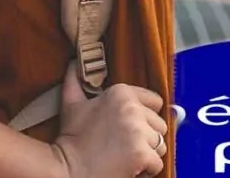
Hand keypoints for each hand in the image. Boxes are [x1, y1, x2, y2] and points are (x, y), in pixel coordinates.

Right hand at [50, 62, 168, 177]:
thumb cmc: (72, 138)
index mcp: (121, 93)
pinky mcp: (141, 154)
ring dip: (148, 154)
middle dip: (147, 137)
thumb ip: (75, 79)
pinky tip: (128, 167)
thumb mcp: (71, 102)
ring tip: (127, 155)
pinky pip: (157, 164)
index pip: (155, 101)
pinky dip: (146, 170)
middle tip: (125, 144)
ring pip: (161, 145)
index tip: (131, 126)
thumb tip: (73, 63)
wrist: (68, 168)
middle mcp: (132, 108)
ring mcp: (138, 131)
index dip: (145, 116)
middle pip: (160, 125)